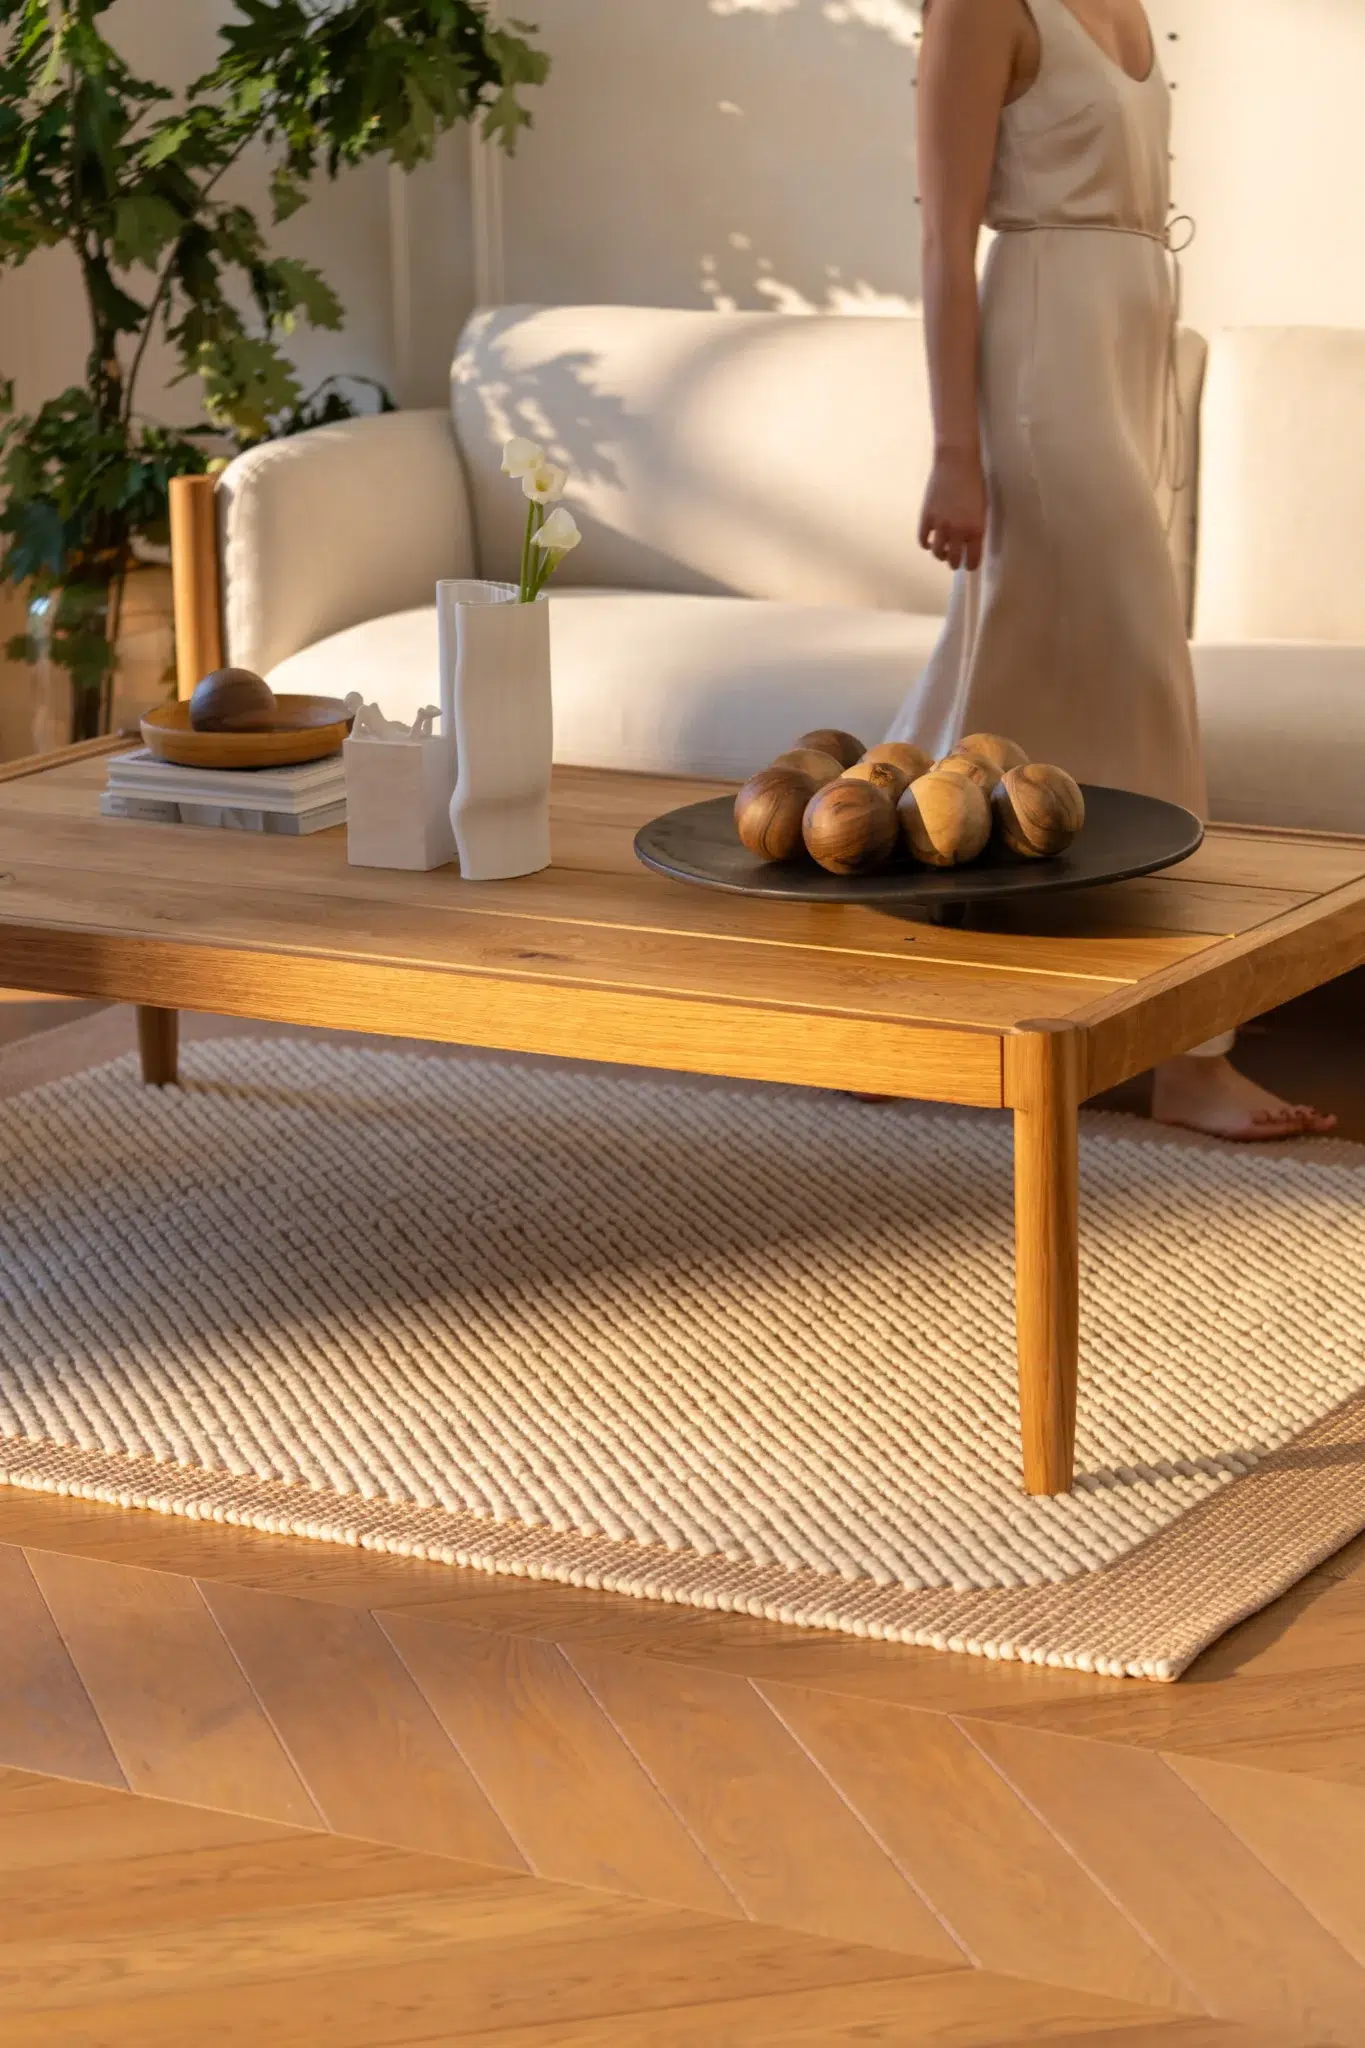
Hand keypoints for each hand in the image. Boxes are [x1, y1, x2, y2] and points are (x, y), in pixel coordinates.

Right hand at [919, 449, 986, 570]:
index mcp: (976, 529)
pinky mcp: (926, 518)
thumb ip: (976, 527)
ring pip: (937, 553)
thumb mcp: (982, 507)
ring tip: (943, 551)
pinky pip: (923, 540)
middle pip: (954, 560)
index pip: (973, 559)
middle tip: (955, 560)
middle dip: (956, 562)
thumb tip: (969, 542)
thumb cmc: (974, 481)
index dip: (971, 565)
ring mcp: (940, 526)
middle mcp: (958, 532)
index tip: (970, 565)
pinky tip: (930, 541)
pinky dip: (926, 544)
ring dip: (940, 555)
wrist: (956, 462)